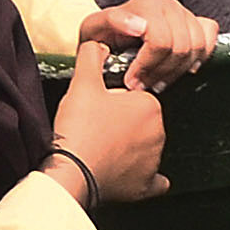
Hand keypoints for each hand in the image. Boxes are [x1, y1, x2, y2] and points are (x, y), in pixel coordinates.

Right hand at [48, 40, 167, 202]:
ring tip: (103, 147)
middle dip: (125, 123)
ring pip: (145, 147)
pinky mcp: (145, 185)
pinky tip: (131, 173)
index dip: (117, 100)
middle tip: (99, 126)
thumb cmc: (79, 130)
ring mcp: (154, 161)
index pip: (138, 96)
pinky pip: (153, 180)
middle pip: (142, 122)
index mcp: (150, 106)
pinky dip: (144, 176)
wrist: (71, 172)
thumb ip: (92, 57)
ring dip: (130, 147)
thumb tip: (99, 44)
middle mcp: (158, 132)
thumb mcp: (82, 84)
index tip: (101, 107)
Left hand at [74, 4, 214, 92]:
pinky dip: (199, 57)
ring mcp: (184, 12)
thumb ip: (112, 21)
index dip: (147, 66)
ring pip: (197, 47)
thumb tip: (140, 26)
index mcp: (145, 4)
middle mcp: (167, 5)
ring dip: (178, 71)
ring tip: (158, 81)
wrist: (112, 35)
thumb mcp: (94, 28)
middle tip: (142, 85)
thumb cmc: (103, 35)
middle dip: (160, 72)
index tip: (131, 81)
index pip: (160, 40)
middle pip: (180, 47)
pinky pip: (210, 38)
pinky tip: (182, 68)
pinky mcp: (195, 21)